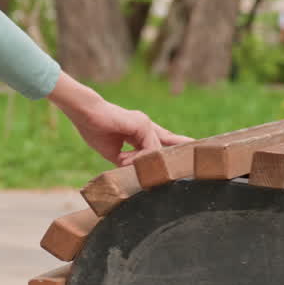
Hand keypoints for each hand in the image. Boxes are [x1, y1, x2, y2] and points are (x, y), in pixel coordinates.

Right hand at [48, 72, 191, 166]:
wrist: (84, 113)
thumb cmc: (94, 128)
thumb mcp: (114, 151)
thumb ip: (128, 160)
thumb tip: (136, 170)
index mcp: (138, 130)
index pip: (159, 140)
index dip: (170, 147)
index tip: (183, 154)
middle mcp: (145, 125)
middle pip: (169, 139)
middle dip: (182, 147)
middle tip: (199, 152)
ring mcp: (145, 124)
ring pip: (156, 150)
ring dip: (141, 162)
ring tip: (123, 163)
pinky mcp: (142, 125)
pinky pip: (149, 148)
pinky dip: (139, 157)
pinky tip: (124, 159)